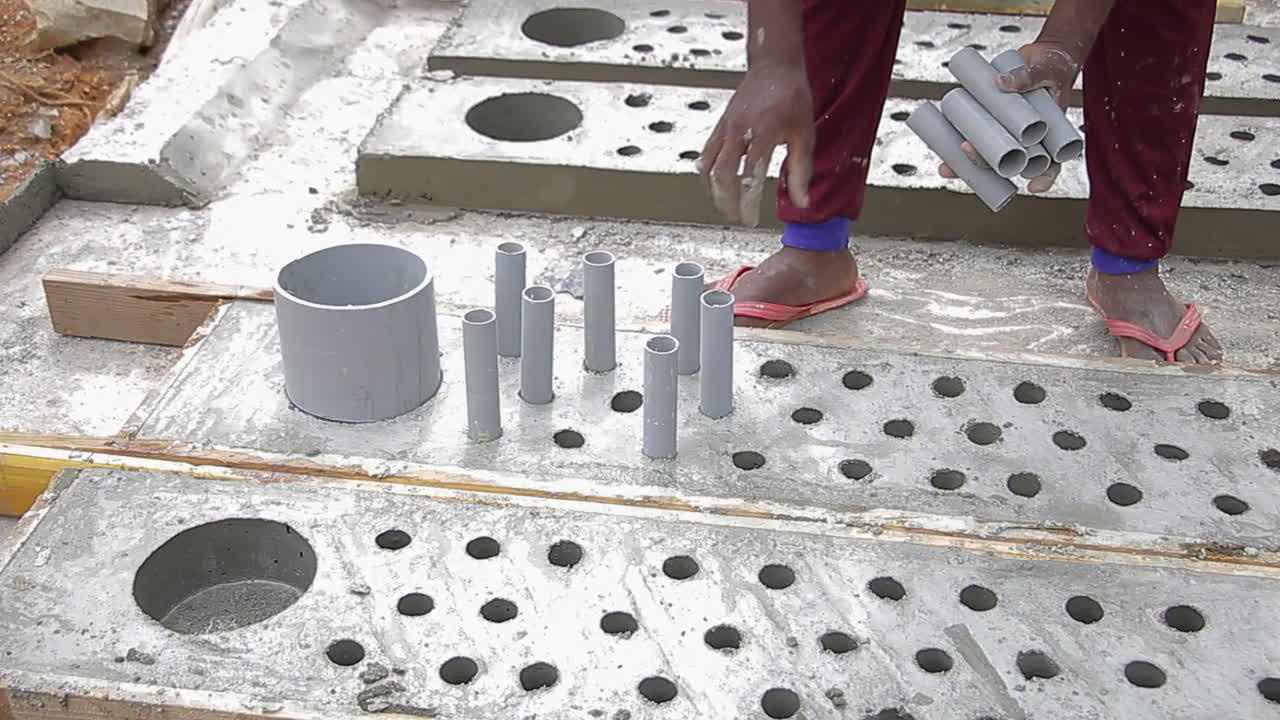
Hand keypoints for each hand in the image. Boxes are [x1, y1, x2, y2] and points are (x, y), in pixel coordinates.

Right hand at [698, 62, 812, 226]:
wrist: (775, 66)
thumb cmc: (792, 97)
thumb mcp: (804, 134)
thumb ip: (801, 170)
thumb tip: (802, 202)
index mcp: (762, 134)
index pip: (748, 177)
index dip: (747, 203)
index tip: (751, 220)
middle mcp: (738, 131)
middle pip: (721, 176)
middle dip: (726, 202)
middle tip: (736, 217)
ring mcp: (725, 127)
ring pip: (707, 166)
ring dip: (713, 190)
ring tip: (725, 204)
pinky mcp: (719, 125)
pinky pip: (705, 154)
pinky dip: (707, 173)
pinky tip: (717, 184)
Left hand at [939, 41, 1080, 192]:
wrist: (1040, 57)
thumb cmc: (1053, 67)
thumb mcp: (1047, 69)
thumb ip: (1028, 76)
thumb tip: (1001, 82)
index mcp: (1048, 134)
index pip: (1050, 163)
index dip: (1044, 177)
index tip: (1034, 187)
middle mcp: (1026, 139)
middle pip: (1008, 161)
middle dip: (986, 163)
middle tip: (967, 152)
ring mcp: (1006, 132)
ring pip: (988, 155)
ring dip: (966, 164)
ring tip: (947, 167)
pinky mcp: (990, 123)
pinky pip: (974, 137)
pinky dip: (957, 143)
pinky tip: (941, 147)